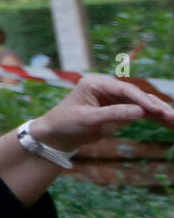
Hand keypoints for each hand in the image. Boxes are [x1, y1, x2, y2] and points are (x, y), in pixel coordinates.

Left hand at [32, 74, 173, 151]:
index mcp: (96, 83)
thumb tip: (141, 112)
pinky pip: (139, 112)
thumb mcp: (88, 120)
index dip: (142, 100)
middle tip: (172, 116)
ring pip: (142, 104)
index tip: (156, 110)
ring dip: (159, 113)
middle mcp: (107, 87)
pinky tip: (168, 123)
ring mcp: (114, 97)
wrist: (56, 134)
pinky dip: (153, 118)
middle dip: (156, 106)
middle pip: (137, 95)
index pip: (125, 90)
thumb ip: (113, 114)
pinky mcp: (118, 108)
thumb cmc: (66, 124)